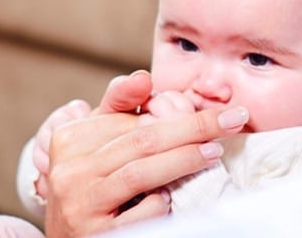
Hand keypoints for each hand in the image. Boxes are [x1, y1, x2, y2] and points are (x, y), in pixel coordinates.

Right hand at [42, 73, 249, 236]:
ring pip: (140, 172)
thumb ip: (121, 106)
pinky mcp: (93, 233)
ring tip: (214, 152)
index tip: (218, 111)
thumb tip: (144, 79)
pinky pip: (138, 212)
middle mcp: (69, 169)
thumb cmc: (92, 183)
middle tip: (233, 122)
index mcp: (69, 138)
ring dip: (184, 159)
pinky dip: (160, 203)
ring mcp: (78, 202)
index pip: (132, 119)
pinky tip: (171, 199)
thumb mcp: (100, 142)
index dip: (178, 113)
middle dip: (194, 128)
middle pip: (141, 140)